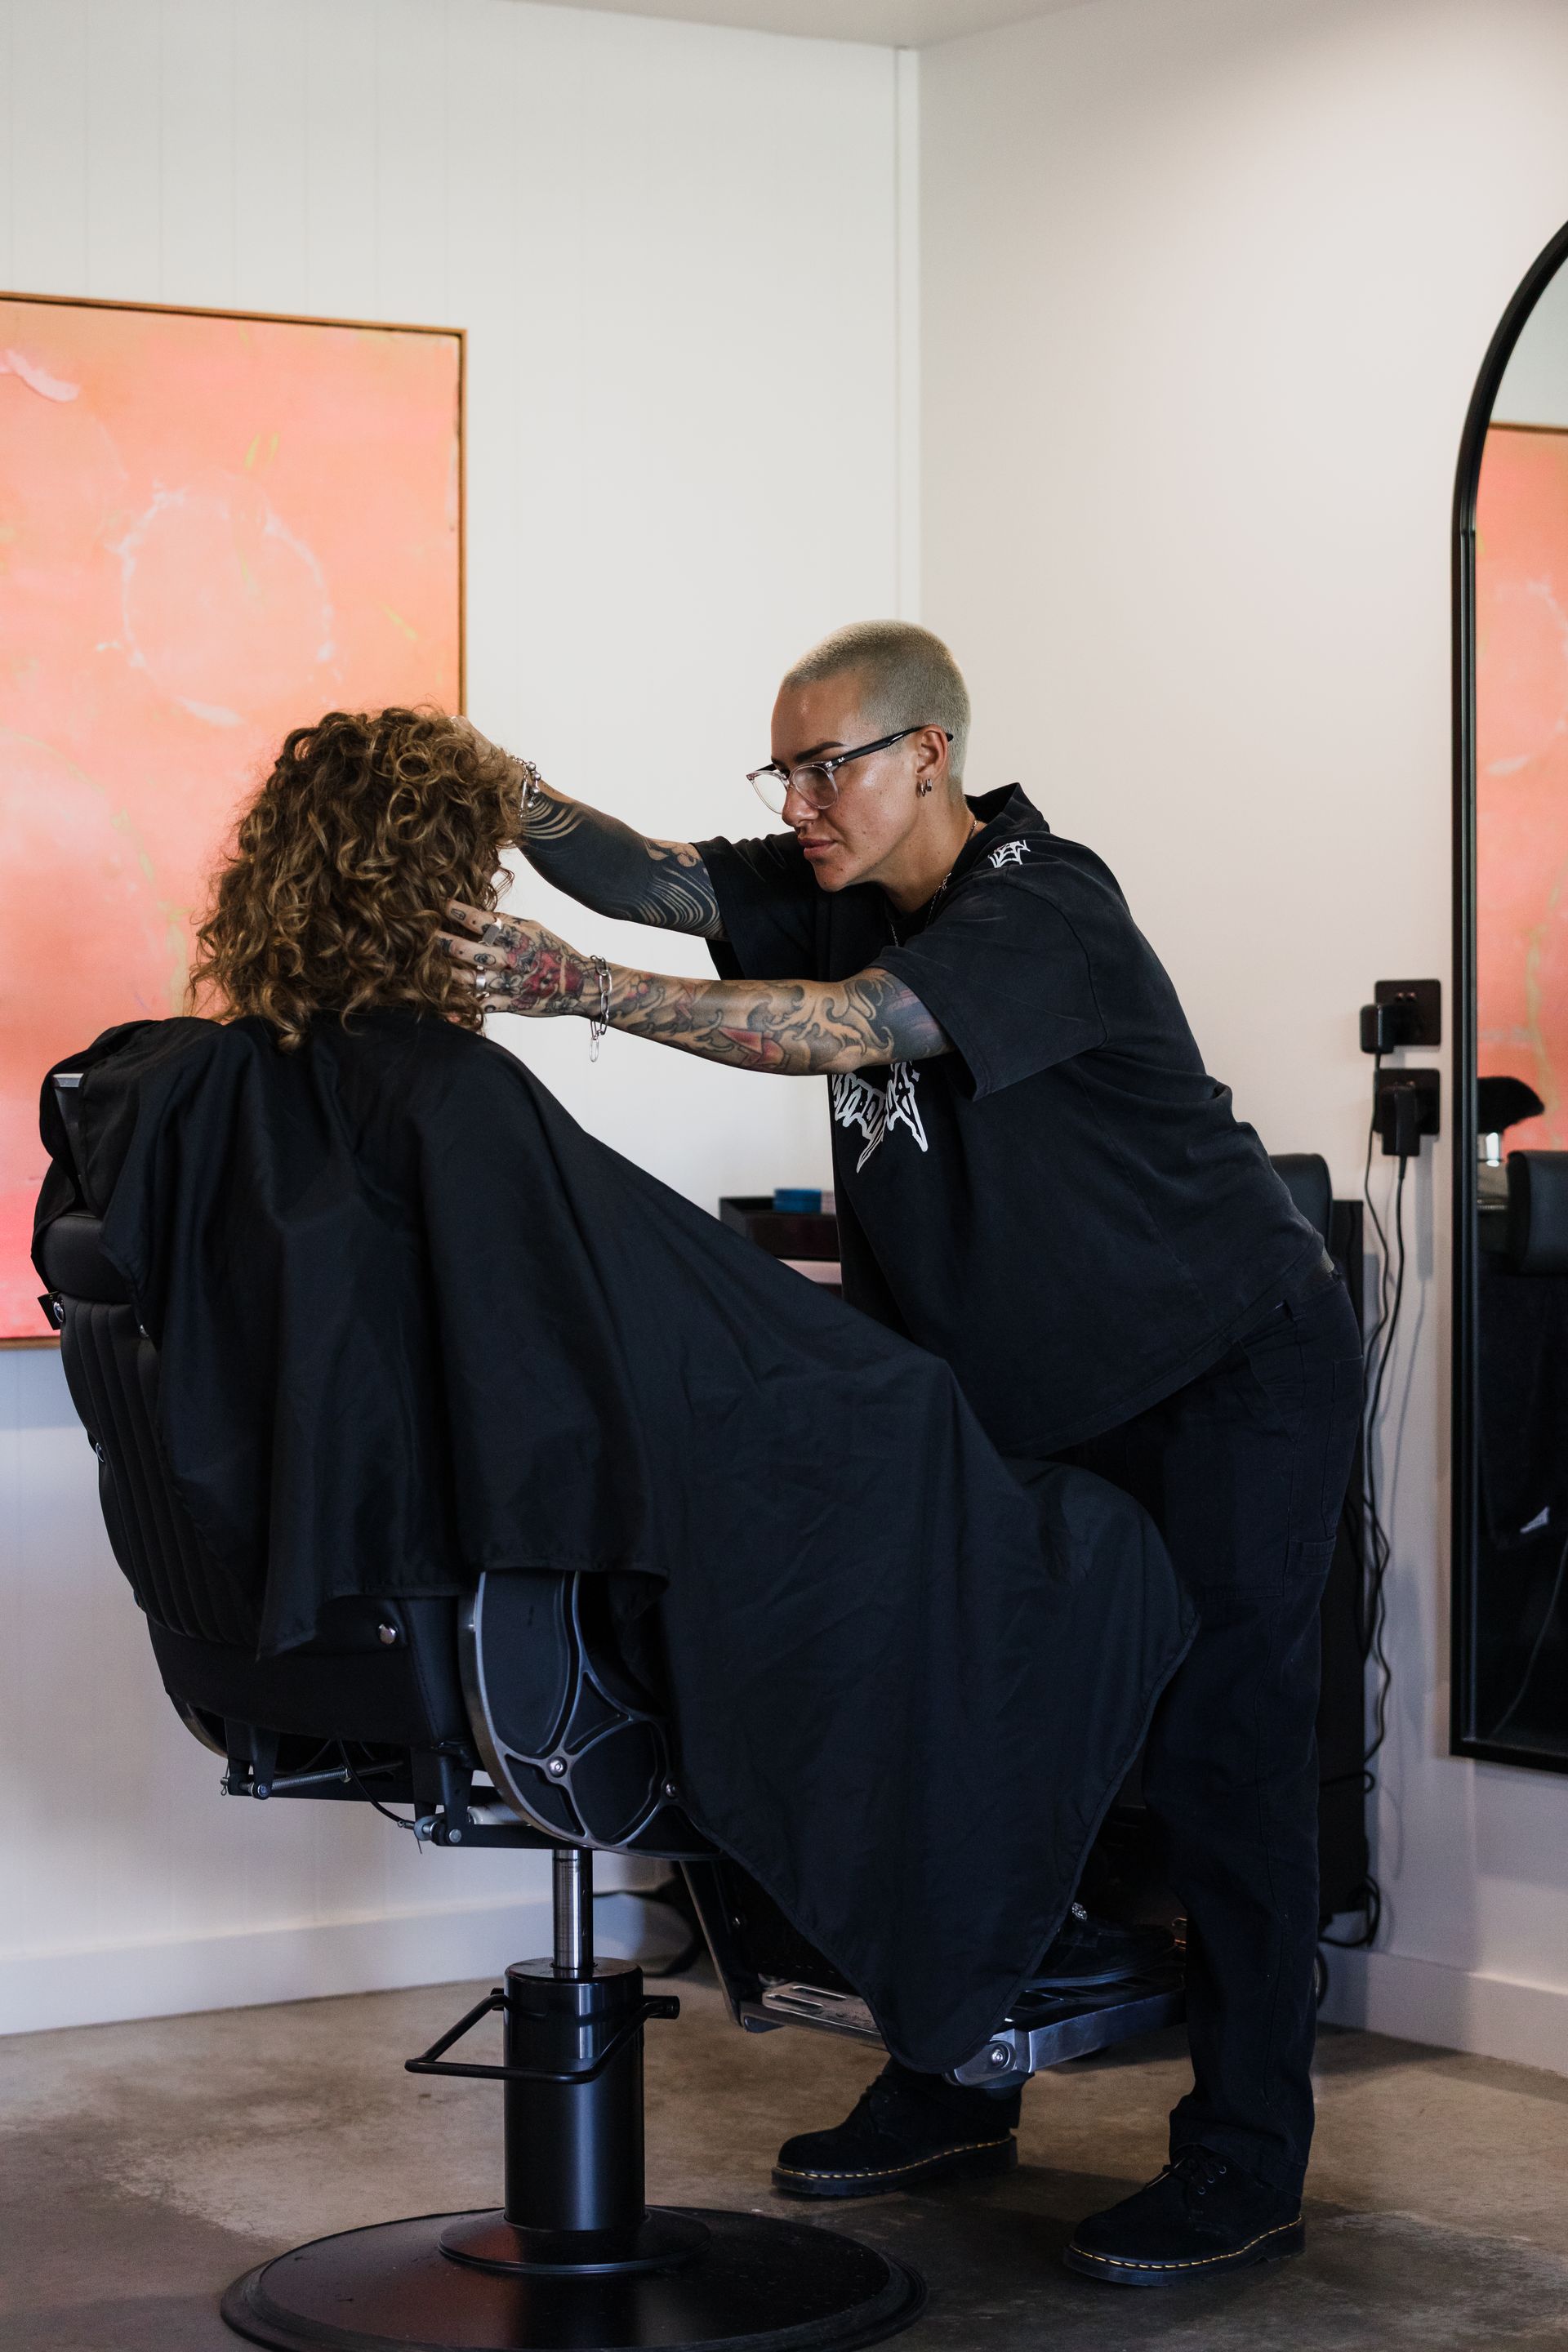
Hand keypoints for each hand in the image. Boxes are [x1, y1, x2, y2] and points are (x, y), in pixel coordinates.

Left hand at [438, 901, 591, 1016]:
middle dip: (444, 943)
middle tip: (423, 936)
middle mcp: (513, 961)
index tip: (441, 906)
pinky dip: (463, 1006)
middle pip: (470, 951)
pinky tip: (443, 1000)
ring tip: (424, 967)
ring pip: (471, 980)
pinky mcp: (512, 1005)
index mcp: (519, 937)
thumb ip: (506, 922)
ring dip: (446, 973)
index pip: (483, 922)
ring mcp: (511, 985)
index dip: (460, 913)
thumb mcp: (534, 928)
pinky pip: (482, 1005)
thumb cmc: (555, 951)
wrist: (581, 985)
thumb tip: (477, 912)